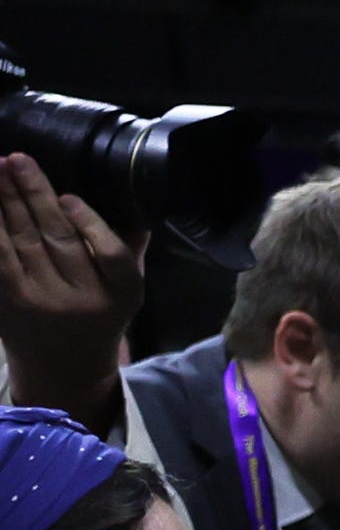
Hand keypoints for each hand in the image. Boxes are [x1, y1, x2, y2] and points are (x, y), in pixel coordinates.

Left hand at [0, 155, 145, 416]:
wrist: (64, 370)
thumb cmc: (96, 320)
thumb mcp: (124, 295)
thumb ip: (128, 253)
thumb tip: (137, 209)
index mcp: (120, 297)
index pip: (111, 255)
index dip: (89, 223)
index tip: (68, 196)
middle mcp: (82, 302)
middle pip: (57, 240)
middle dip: (34, 195)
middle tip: (17, 159)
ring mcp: (41, 303)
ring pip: (21, 243)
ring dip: (5, 202)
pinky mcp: (9, 303)